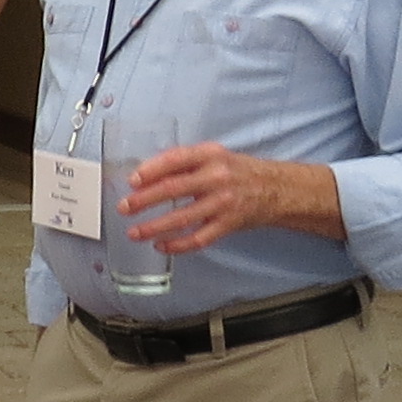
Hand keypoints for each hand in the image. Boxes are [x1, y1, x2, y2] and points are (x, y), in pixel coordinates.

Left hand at [116, 145, 344, 255]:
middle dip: (144, 200)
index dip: (151, 170)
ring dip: (155, 226)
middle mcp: (217, 177)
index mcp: (210, 155)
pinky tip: (162, 246)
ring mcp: (223, 202)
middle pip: (174, 188)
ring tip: (135, 232)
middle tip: (124, 207)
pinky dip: (178, 245)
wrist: (278, 189)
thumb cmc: (239, 171)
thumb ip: (186, 162)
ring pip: (183, 217)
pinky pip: (199, 238)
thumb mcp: (215, 156)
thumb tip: (146, 175)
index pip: (175, 159)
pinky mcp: (229, 224)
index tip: (132, 180)